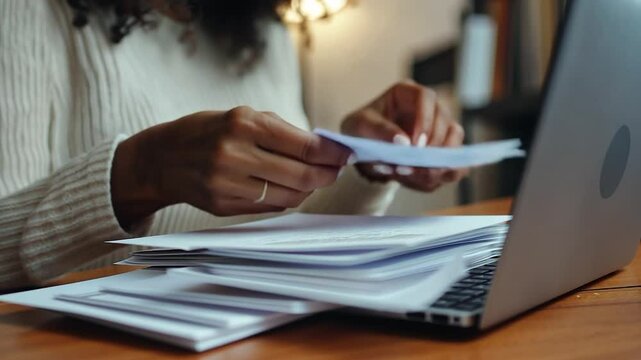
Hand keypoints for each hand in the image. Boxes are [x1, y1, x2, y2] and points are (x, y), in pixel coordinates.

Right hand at [111, 107, 351, 228]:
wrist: (161, 158)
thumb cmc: (205, 132)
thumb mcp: (239, 116)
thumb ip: (280, 131)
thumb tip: (321, 149)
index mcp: (243, 124)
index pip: (303, 144)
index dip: (331, 153)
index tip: (345, 154)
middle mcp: (235, 153)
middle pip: (300, 175)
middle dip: (326, 175)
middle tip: (335, 171)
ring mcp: (228, 183)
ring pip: (289, 195)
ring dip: (308, 189)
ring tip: (312, 179)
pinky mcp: (223, 205)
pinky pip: (269, 206)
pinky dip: (285, 198)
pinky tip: (287, 189)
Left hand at [341, 81, 467, 191]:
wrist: (364, 152)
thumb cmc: (361, 130)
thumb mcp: (359, 125)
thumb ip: (379, 130)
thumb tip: (403, 143)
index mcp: (407, 93)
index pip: (426, 98)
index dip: (425, 120)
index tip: (415, 145)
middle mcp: (429, 108)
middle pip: (444, 122)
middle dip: (430, 149)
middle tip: (410, 167)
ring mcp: (440, 129)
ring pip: (455, 143)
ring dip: (437, 163)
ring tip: (412, 176)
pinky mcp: (444, 151)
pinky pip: (456, 163)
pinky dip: (443, 175)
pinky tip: (422, 181)